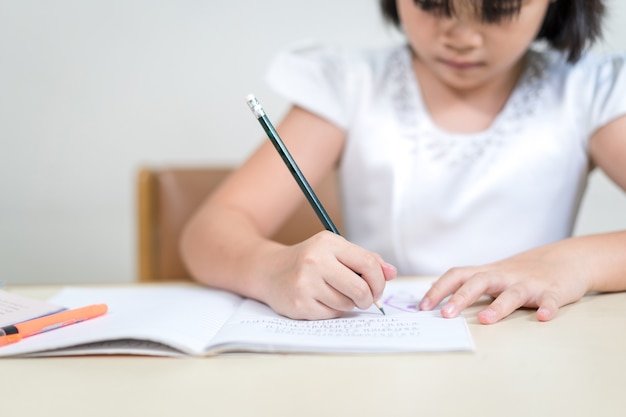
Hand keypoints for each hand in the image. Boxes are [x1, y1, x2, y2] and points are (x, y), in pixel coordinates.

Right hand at [261, 231, 395, 319]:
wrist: (269, 271)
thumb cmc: (309, 261)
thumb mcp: (335, 251)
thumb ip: (365, 259)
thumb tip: (391, 273)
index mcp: (328, 243)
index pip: (368, 264)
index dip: (379, 281)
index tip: (378, 289)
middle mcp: (315, 261)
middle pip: (360, 289)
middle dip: (367, 298)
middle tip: (364, 299)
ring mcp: (305, 283)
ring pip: (346, 304)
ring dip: (347, 304)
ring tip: (335, 295)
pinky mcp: (299, 304)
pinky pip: (331, 315)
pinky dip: (331, 311)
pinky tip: (320, 301)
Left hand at [418, 242, 592, 323]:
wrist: (566, 259)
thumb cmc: (522, 271)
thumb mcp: (491, 274)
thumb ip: (466, 282)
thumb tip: (434, 289)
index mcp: (487, 273)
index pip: (457, 276)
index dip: (438, 290)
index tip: (422, 307)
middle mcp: (505, 276)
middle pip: (479, 282)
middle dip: (460, 298)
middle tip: (445, 315)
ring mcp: (529, 283)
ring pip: (512, 293)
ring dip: (499, 306)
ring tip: (485, 320)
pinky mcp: (553, 291)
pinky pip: (550, 300)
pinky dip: (547, 308)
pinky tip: (543, 317)